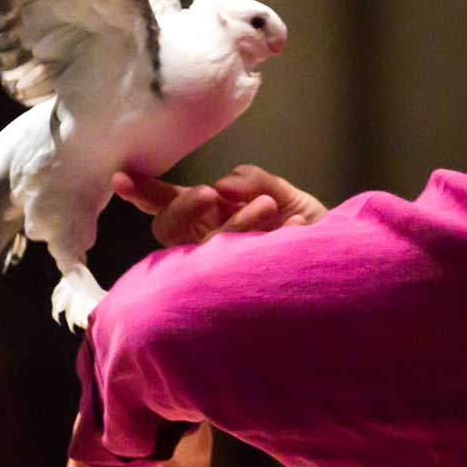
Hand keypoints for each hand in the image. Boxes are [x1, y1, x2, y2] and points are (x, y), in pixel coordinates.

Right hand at [114, 165, 325, 247]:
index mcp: (212, 218)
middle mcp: (209, 244)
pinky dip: (272, 238)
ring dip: (235, 221)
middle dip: (181, 207)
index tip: (122, 178)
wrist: (344, 263)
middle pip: (167, 230)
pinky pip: (243, 266)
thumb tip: (223, 184)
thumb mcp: (284, 194)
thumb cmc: (307, 230)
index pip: (170, 205)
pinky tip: (294, 226)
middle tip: (210, 194)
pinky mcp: (246, 288)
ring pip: (204, 248)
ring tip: (269, 207)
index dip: (145, 193)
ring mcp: (224, 268)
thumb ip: (255, 181)